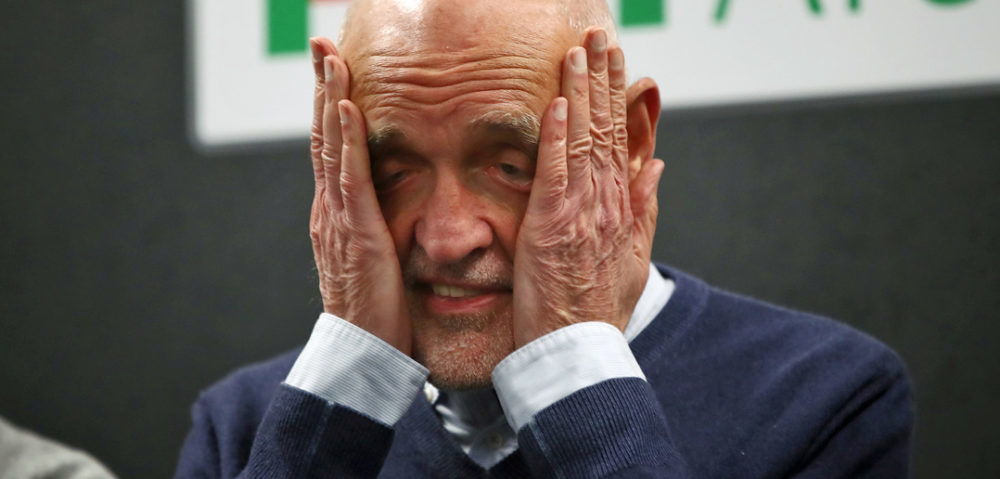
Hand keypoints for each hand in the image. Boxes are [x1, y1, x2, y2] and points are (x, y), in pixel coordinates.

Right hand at [308, 37, 410, 353]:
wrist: (365, 351)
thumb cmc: (378, 310)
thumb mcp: (378, 258)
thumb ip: (379, 228)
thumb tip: (392, 209)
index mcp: (339, 213)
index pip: (332, 148)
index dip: (332, 106)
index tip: (335, 70)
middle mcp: (331, 208)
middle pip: (323, 135)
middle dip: (323, 87)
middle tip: (321, 46)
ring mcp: (338, 217)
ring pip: (329, 145)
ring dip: (329, 97)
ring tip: (329, 56)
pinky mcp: (356, 231)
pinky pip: (349, 176)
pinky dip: (345, 139)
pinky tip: (346, 106)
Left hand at [512, 28, 663, 346]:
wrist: (580, 346)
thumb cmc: (601, 306)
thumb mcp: (635, 254)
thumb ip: (645, 206)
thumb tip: (656, 164)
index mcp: (623, 204)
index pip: (623, 138)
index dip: (621, 96)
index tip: (620, 62)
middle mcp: (607, 200)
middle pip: (607, 128)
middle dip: (604, 78)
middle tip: (601, 36)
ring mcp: (581, 210)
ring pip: (584, 140)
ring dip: (581, 92)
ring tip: (580, 51)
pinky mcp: (552, 224)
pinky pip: (555, 172)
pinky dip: (557, 137)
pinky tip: (558, 103)